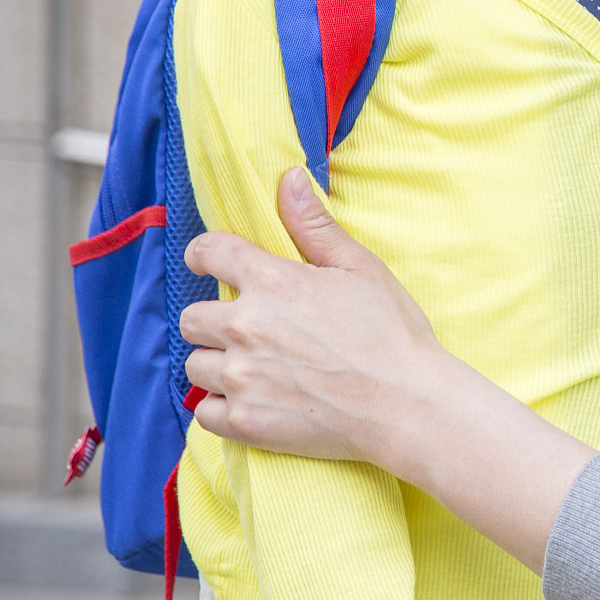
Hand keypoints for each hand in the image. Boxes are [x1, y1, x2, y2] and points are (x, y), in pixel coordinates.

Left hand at [182, 167, 599, 571]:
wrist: (406, 404)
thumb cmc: (391, 333)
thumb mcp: (360, 268)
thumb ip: (315, 225)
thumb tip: (288, 178)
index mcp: (272, 283)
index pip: (209, 253)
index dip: (207, 255)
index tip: (214, 264)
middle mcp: (245, 328)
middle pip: (192, 317)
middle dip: (216, 318)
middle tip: (251, 328)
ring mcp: (241, 378)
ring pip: (196, 365)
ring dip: (220, 363)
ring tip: (257, 367)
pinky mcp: (245, 422)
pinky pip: (204, 411)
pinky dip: (222, 406)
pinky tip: (255, 399)